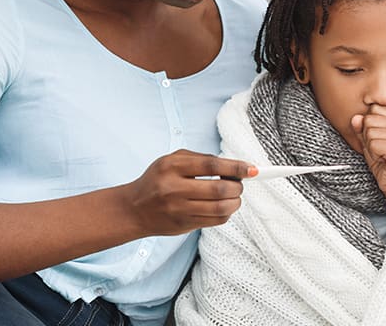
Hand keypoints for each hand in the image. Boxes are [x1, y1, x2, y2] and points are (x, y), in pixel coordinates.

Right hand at [120, 149, 256, 235]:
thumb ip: (201, 159)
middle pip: (220, 189)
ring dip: (236, 201)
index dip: (236, 166)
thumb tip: (235, 166)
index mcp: (172, 167)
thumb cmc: (157, 180)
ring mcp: (179, 210)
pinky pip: (216, 221)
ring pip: (221, 208)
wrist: (133, 209)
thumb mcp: (171, 160)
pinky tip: (223, 206)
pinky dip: (226, 213)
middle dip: (238, 186)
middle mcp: (174, 189)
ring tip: (234, 196)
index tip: (252, 169)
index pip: (212, 165)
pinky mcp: (184, 225)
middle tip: (240, 183)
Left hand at [351, 104, 385, 215]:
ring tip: (382, 155)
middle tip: (380, 149)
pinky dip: (374, 154)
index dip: (369, 127)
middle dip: (368, 137)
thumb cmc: (385, 163)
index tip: (380, 140)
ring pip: (370, 132)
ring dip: (371, 147)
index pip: (373, 109)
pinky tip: (384, 159)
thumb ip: (362, 128)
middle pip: (369, 119)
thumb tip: (355, 117)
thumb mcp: (369, 142)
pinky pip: (373, 144)